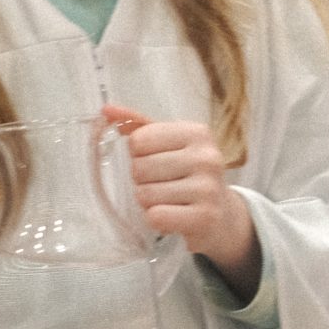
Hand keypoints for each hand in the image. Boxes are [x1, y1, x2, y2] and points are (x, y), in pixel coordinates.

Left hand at [107, 106, 253, 271]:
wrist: (222, 214)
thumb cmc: (188, 174)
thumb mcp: (169, 145)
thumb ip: (138, 125)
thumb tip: (107, 109)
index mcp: (198, 133)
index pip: (138, 140)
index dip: (139, 155)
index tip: (158, 161)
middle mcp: (207, 158)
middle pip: (140, 168)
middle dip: (142, 180)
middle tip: (163, 185)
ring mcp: (208, 189)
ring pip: (145, 194)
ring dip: (149, 202)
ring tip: (168, 201)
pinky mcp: (205, 217)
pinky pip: (156, 216)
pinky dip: (156, 219)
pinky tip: (172, 215)